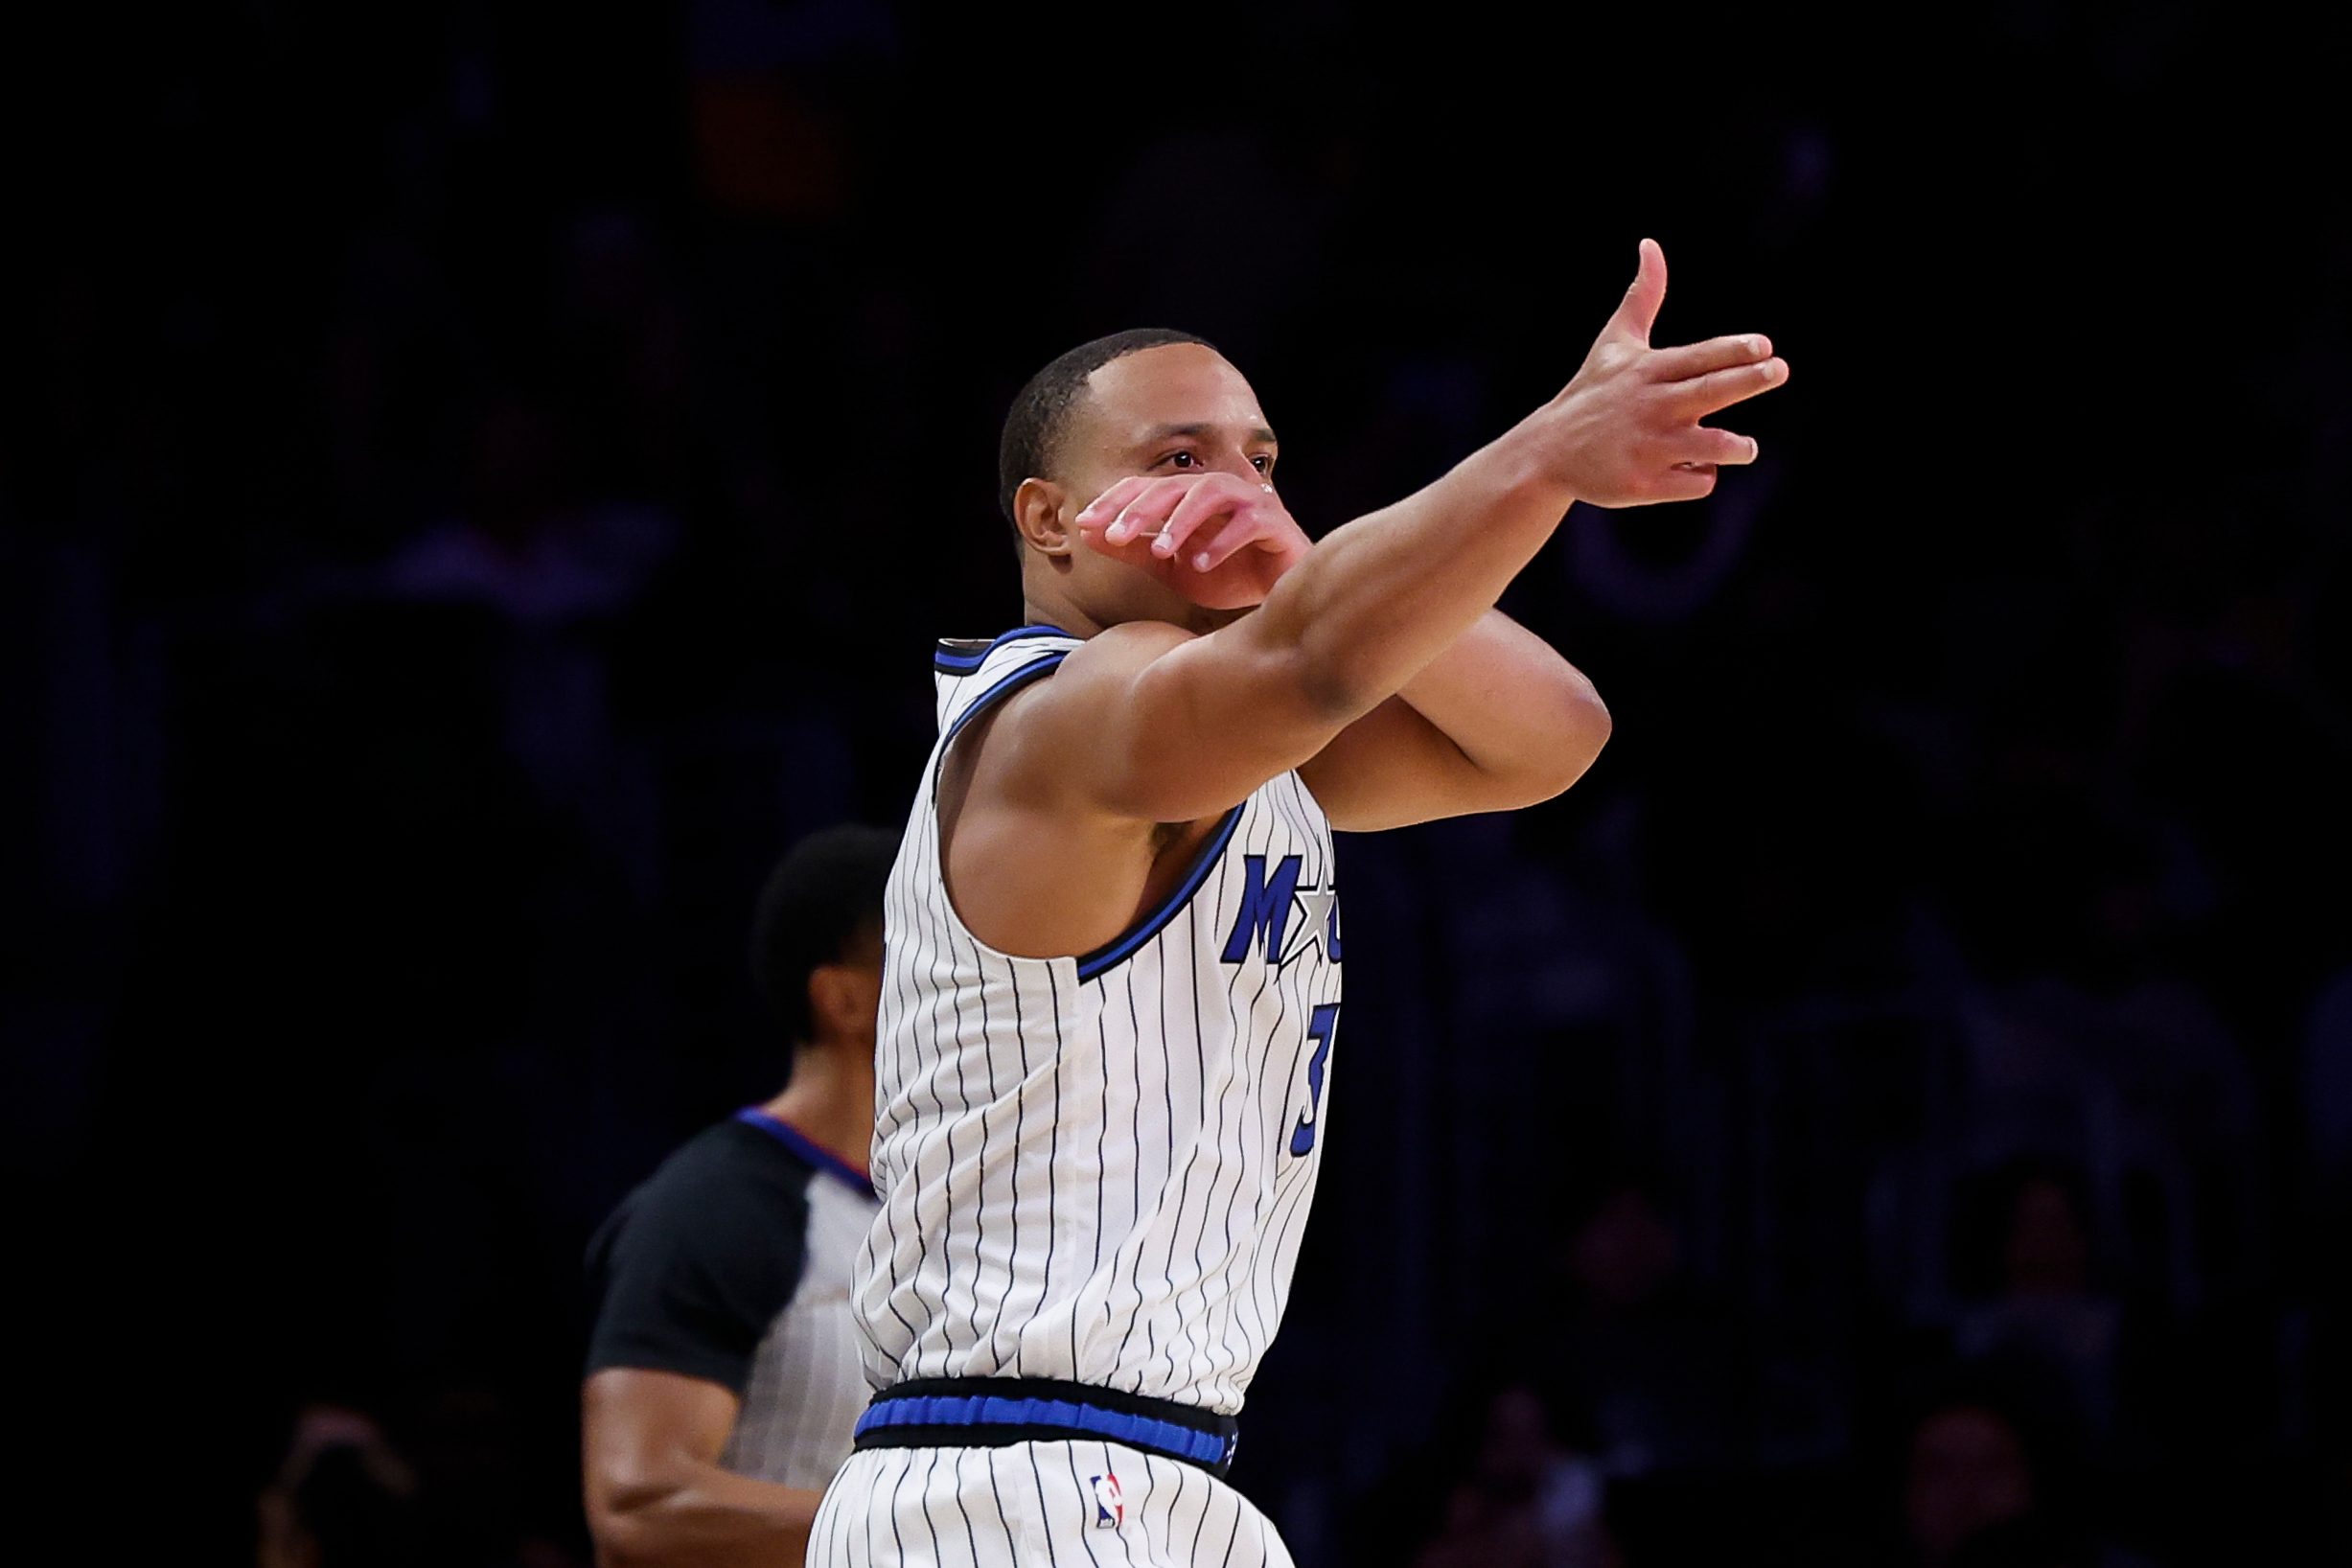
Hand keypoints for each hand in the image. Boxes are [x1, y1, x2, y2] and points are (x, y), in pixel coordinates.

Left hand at [1075, 471, 1311, 608]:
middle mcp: (1218, 491)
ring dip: (1182, 520)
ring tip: (1160, 550)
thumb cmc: (1228, 574)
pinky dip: (1223, 541)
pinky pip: (1248, 523)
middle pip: (1175, 485)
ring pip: (1211, 494)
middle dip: (1141, 509)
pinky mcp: (1276, 523)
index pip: (1147, 487)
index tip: (1084, 524)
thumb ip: (1134, 550)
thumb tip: (1087, 534)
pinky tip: (1202, 563)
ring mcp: (1249, 502)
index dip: (1115, 501)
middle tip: (1115, 536)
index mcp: (1190, 498)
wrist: (1279, 595)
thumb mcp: (1172, 567)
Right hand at [1538, 238, 1788, 506]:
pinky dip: (1701, 477)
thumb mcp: (1614, 342)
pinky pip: (1693, 483)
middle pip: (1710, 391)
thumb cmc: (1592, 392)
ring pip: (1710, 447)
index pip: (1698, 356)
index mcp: (1647, 372)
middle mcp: (1650, 407)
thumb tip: (1651, 244)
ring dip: (1735, 447)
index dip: (1733, 350)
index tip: (1764, 345)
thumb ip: (1643, 297)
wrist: (1547, 452)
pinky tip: (1692, 469)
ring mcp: (1647, 449)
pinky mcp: (1642, 486)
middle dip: (1749, 380)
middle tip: (1780, 369)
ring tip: (1745, 447)